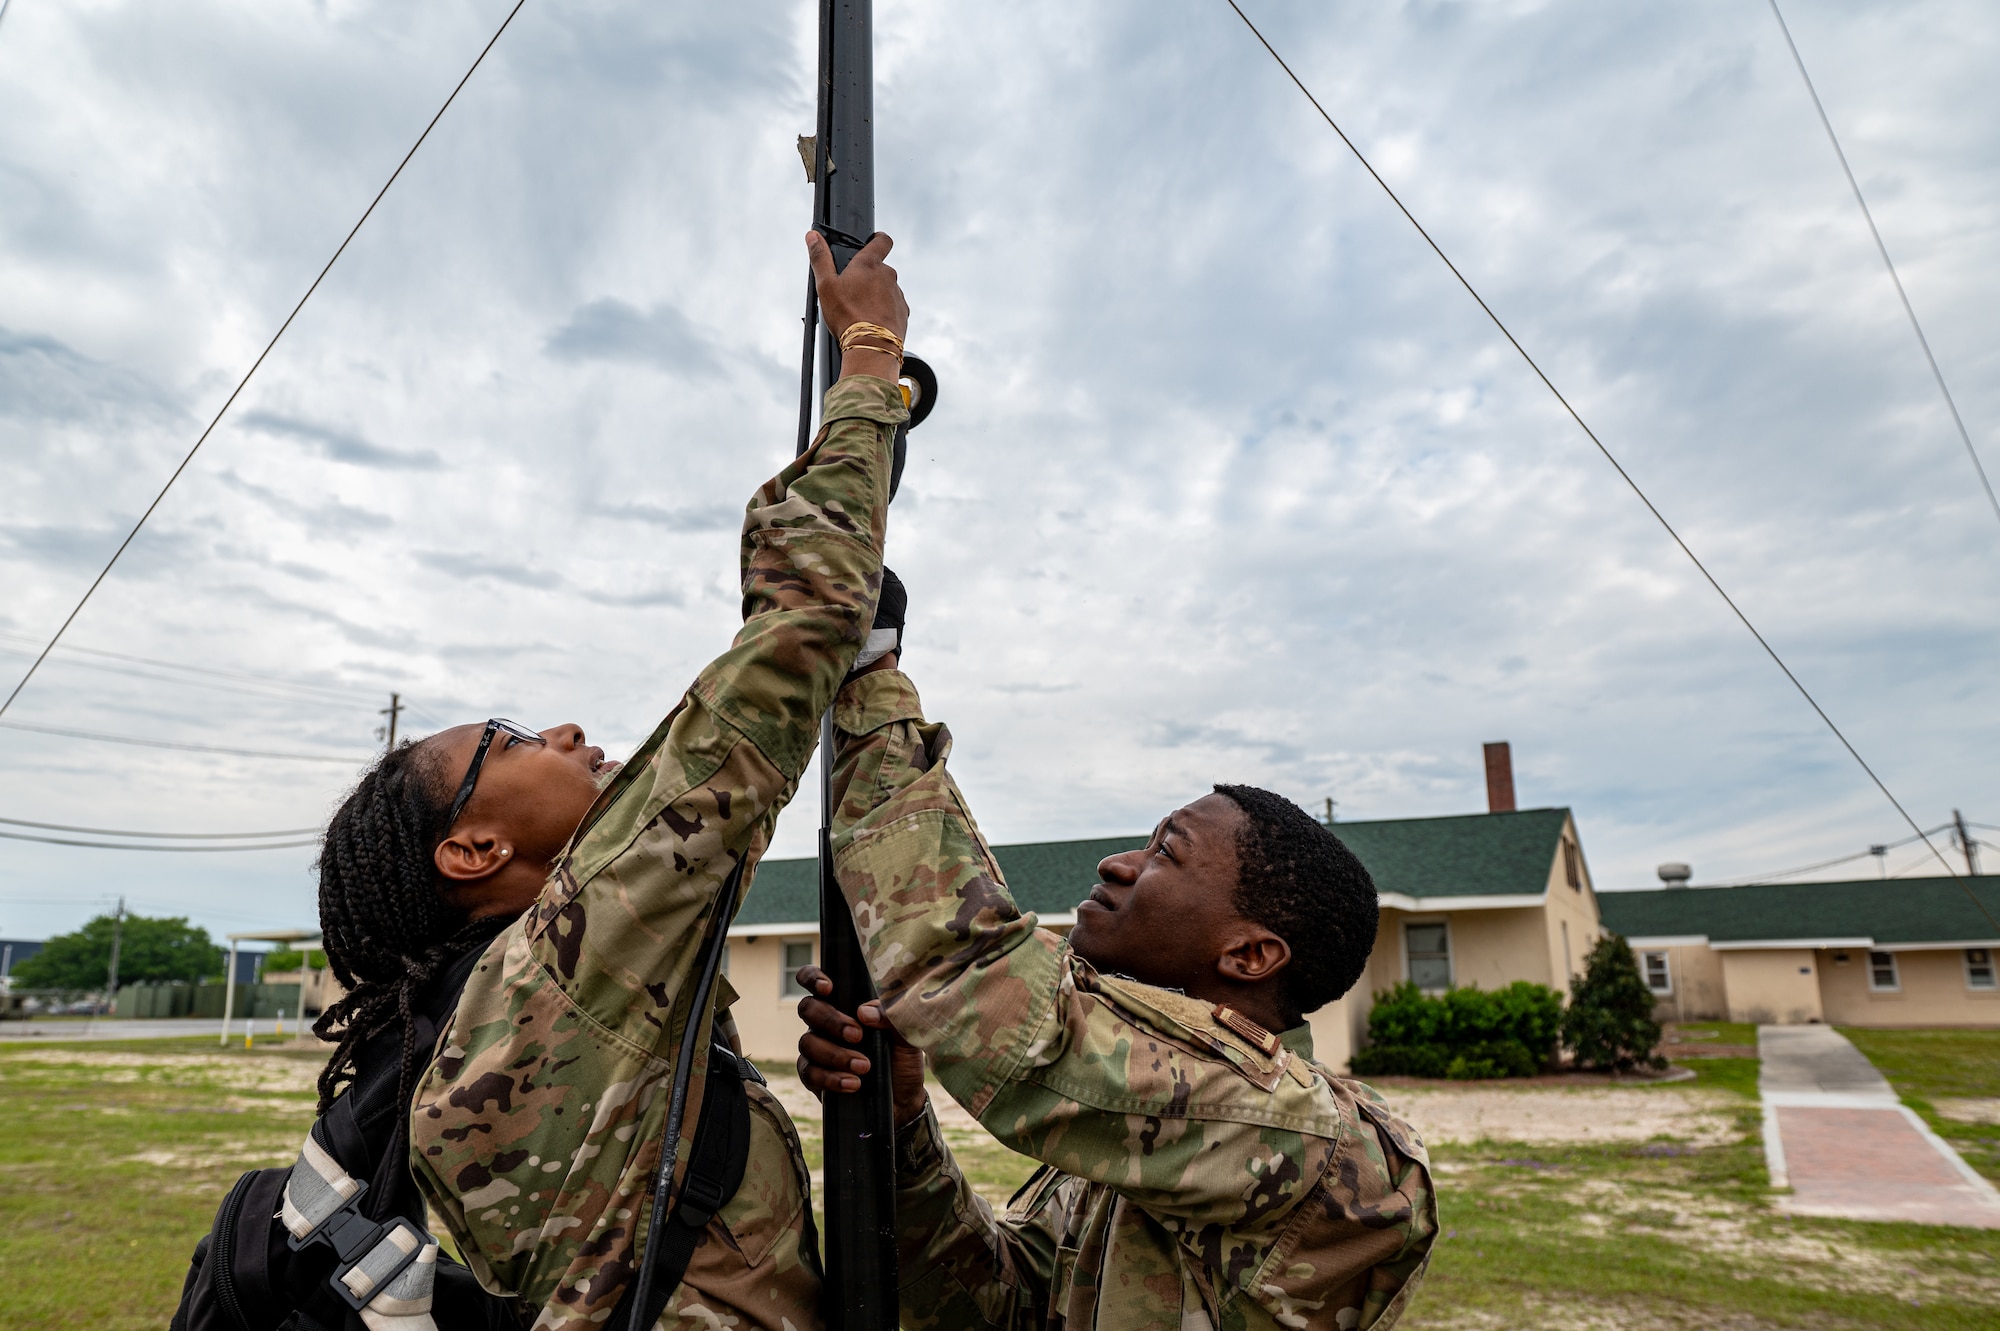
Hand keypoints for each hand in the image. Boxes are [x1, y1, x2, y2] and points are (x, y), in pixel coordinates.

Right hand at [795, 964, 927, 1126]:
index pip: (817, 982)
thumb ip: (892, 1017)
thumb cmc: (901, 1061)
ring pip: (807, 1042)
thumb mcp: (906, 1037)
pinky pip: (809, 1073)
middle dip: (831, 1021)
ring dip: (835, 1054)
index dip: (813, 978)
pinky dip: (830, 1078)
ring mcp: (817, 1050)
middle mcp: (826, 1024)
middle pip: (808, 1009)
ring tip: (864, 1066)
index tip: (827, 988)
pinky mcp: (814, 1078)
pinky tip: (852, 1084)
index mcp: (846, 1005)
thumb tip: (865, 1012)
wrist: (903, 1101)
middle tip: (858, 1035)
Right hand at [805, 231, 908, 383]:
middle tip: (852, 291)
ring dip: (876, 295)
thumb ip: (820, 258)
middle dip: (868, 276)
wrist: (871, 345)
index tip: (873, 241)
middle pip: (880, 269)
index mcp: (870, 264)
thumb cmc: (848, 315)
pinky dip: (884, 311)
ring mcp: (898, 294)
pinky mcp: (903, 312)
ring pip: (886, 289)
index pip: (882, 241)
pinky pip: (893, 306)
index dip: (878, 238)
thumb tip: (812, 236)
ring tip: (860, 310)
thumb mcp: (826, 285)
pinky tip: (871, 322)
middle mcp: (888, 276)